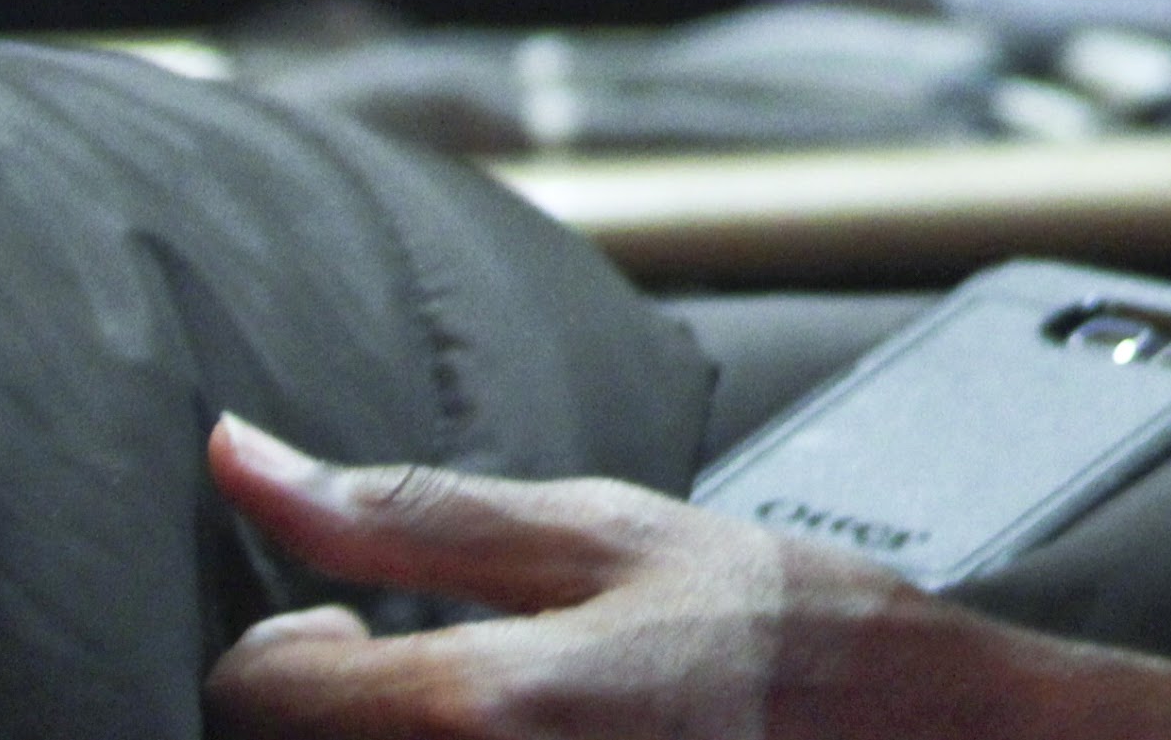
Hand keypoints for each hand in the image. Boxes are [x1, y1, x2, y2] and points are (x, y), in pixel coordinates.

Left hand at [196, 416, 1170, 738]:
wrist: (927, 739)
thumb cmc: (788, 637)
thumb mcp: (608, 534)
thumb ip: (410, 511)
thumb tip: (242, 459)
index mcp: (478, 707)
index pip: (253, 696)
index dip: (293, 648)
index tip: (362, 628)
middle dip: (346, 710)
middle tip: (449, 677)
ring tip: (507, 720)